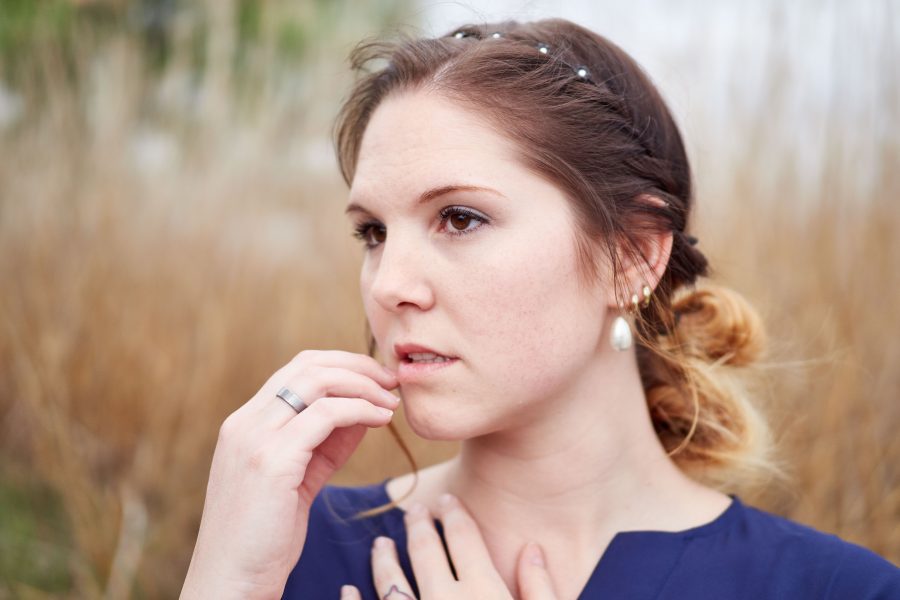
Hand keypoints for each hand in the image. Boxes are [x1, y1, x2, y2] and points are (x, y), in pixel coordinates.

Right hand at [180, 350, 399, 599]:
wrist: (230, 583)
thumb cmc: (265, 538)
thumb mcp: (297, 479)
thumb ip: (325, 443)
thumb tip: (366, 411)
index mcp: (245, 424)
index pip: (297, 369)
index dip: (342, 365)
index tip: (377, 379)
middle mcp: (244, 423)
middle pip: (308, 365)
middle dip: (357, 365)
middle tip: (391, 381)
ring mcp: (254, 438)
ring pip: (317, 381)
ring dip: (364, 385)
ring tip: (391, 401)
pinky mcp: (272, 460)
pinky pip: (326, 414)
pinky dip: (360, 409)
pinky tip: (381, 420)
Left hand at [341, 493, 557, 599]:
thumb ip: (541, 590)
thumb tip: (533, 550)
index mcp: (486, 591)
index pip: (464, 537)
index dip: (453, 514)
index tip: (445, 501)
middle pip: (426, 551)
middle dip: (419, 525)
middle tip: (414, 510)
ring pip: (392, 583)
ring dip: (385, 559)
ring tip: (381, 544)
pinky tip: (348, 590)